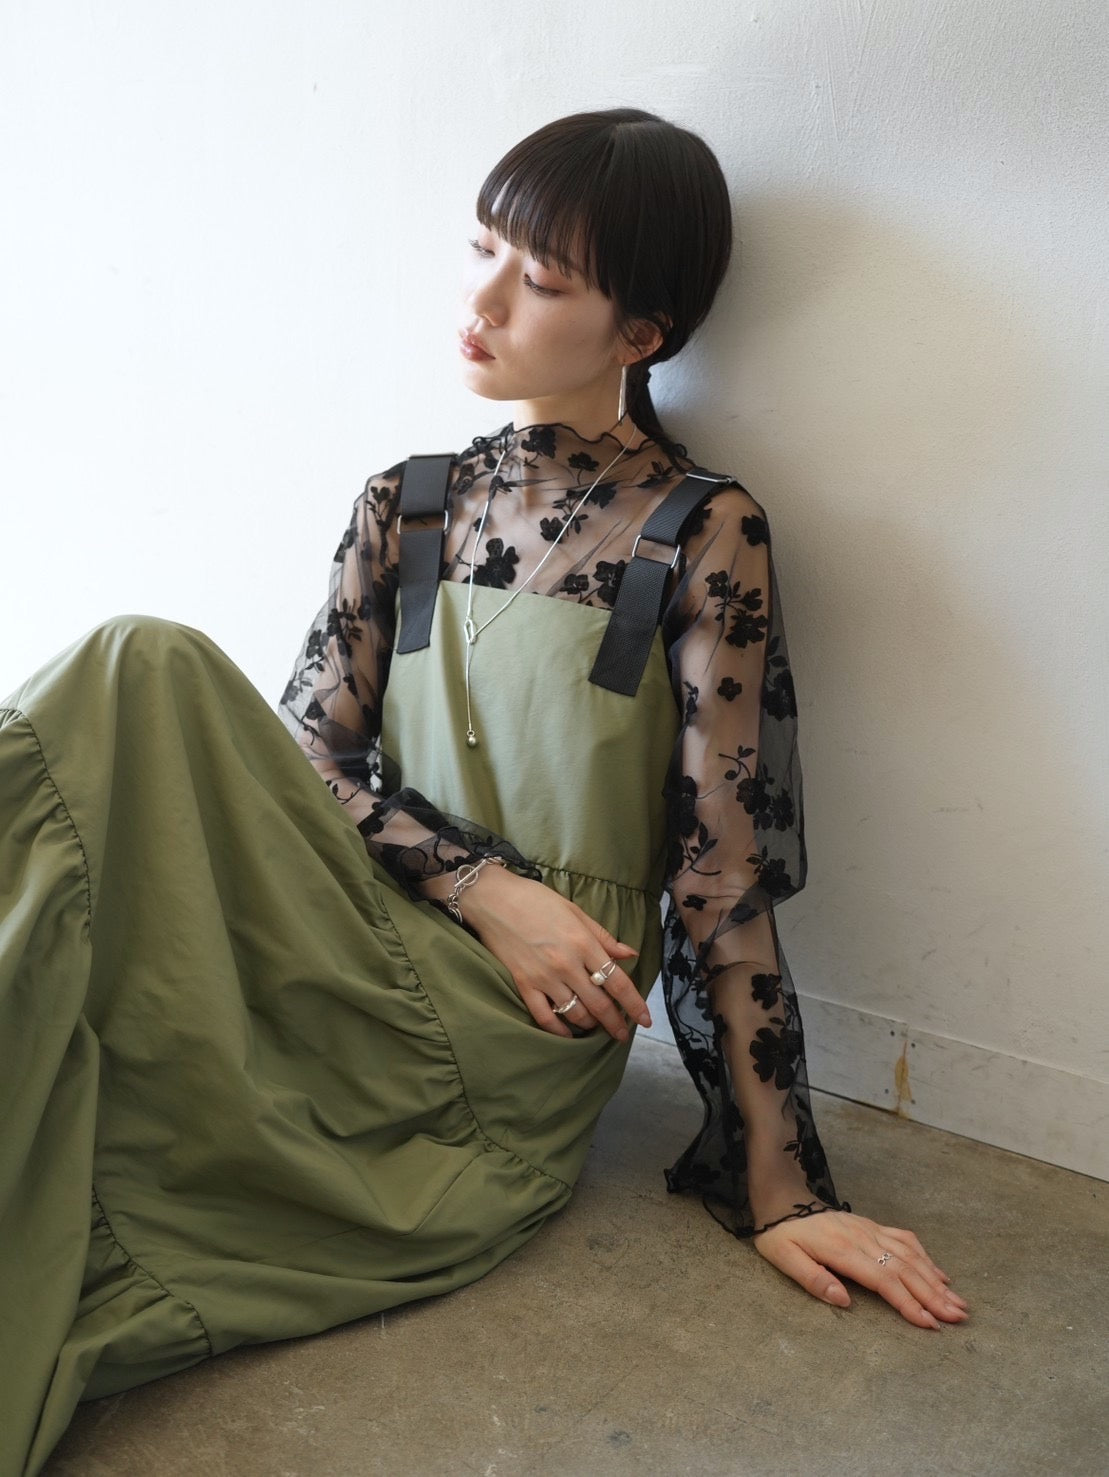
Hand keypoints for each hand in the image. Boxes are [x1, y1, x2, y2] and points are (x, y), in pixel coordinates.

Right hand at [460, 868, 650, 1041]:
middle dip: (615, 1023)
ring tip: (595, 1026)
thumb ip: (603, 937)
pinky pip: (544, 1017)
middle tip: (622, 1034)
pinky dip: (558, 1031)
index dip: (634, 1005)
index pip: (617, 981)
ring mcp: (544, 977)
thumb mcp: (575, 911)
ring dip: (589, 1024)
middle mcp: (567, 964)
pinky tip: (567, 1035)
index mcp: (583, 943)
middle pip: (599, 1004)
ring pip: (574, 1014)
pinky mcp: (523, 984)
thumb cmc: (535, 900)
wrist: (493, 899)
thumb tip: (629, 954)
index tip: (645, 1020)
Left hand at [752, 1210, 968, 1328]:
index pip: (883, 1280)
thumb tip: (844, 1301)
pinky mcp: (872, 1226)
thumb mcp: (785, 1259)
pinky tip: (941, 1275)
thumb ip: (813, 1279)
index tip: (929, 1323)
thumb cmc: (781, 1235)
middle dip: (934, 1295)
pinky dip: (926, 1258)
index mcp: (842, 1250)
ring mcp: (870, 1230)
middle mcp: (863, 1238)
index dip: (908, 1303)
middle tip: (959, 1317)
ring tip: (959, 1303)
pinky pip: (905, 1240)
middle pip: (905, 1269)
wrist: (782, 1198)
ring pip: (910, 1255)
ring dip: (936, 1280)